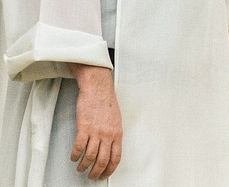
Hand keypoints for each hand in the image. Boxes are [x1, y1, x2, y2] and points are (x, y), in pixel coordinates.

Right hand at [70, 65, 122, 179]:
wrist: (98, 89)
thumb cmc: (107, 102)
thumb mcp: (116, 120)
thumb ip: (114, 134)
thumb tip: (110, 147)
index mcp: (117, 133)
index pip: (116, 157)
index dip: (109, 169)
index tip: (105, 175)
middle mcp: (108, 135)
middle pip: (102, 161)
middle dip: (96, 172)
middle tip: (91, 176)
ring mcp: (96, 132)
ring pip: (90, 157)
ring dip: (83, 166)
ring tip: (80, 169)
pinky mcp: (84, 128)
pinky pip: (79, 147)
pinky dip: (75, 155)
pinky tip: (73, 157)